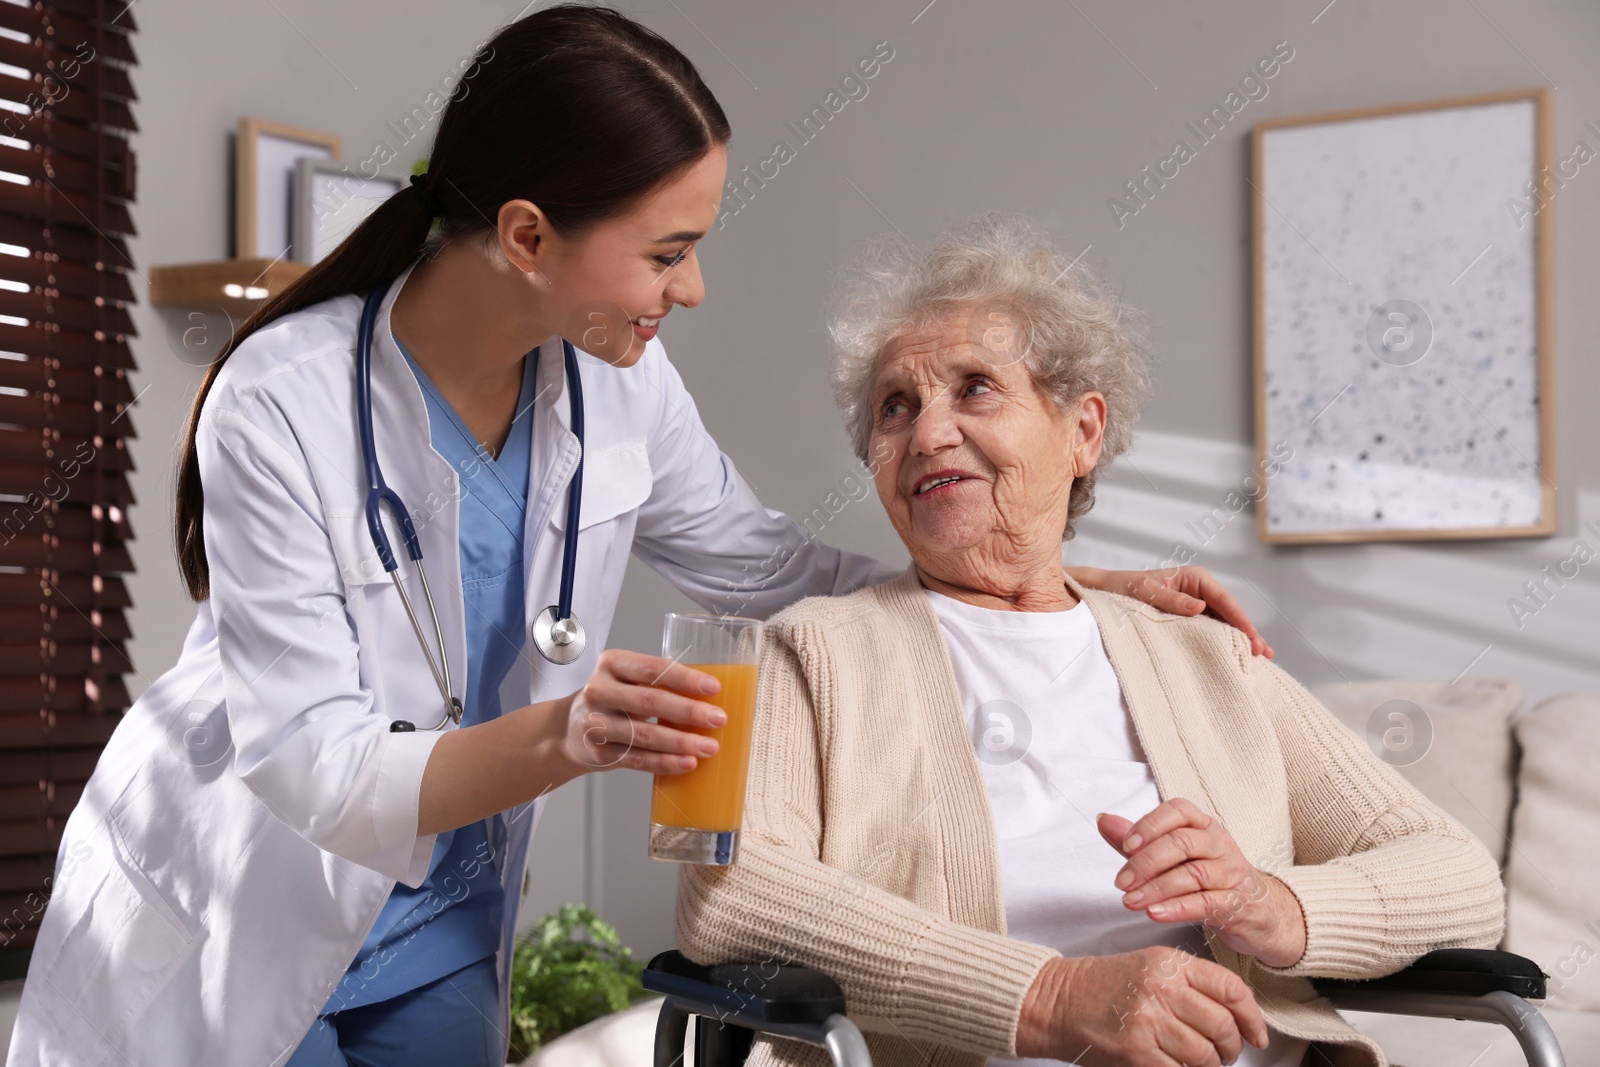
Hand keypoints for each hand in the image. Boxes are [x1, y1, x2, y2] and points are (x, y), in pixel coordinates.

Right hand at [561, 649, 726, 774]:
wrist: (567, 729)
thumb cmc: (611, 700)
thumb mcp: (627, 680)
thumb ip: (659, 684)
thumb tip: (710, 698)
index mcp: (612, 664)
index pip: (653, 668)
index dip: (685, 678)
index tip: (713, 687)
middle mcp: (600, 690)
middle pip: (650, 701)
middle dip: (689, 711)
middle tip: (718, 718)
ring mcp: (596, 723)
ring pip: (644, 734)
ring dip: (681, 742)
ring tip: (709, 747)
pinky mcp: (599, 752)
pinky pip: (637, 759)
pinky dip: (665, 762)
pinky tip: (687, 763)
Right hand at [1019, 950, 1267, 1066]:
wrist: (1057, 1001)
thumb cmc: (1103, 986)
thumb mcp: (1150, 967)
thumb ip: (1191, 984)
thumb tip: (1236, 1016)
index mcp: (1169, 963)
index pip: (1231, 989)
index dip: (1253, 1017)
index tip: (1257, 1035)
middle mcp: (1162, 988)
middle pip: (1223, 1026)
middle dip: (1231, 1048)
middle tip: (1224, 1054)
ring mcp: (1149, 1021)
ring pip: (1205, 1055)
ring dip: (1210, 1066)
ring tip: (1201, 1064)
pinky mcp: (1136, 1052)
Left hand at [1066, 565, 1273, 657]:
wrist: (1106, 593)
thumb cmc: (1124, 588)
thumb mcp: (1145, 592)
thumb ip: (1171, 600)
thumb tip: (1200, 608)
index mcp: (1194, 578)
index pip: (1223, 599)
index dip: (1240, 619)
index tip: (1251, 636)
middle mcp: (1200, 590)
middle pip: (1230, 613)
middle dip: (1247, 632)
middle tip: (1264, 653)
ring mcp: (1196, 605)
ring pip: (1224, 623)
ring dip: (1240, 639)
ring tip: (1260, 658)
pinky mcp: (1190, 618)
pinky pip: (1211, 630)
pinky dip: (1224, 642)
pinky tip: (1237, 656)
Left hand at [1098, 800, 1306, 968]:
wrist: (1258, 912)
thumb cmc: (1210, 878)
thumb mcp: (1175, 856)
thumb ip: (1140, 841)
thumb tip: (1104, 820)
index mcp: (1203, 825)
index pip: (1178, 810)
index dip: (1150, 824)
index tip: (1126, 845)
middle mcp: (1220, 844)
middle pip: (1182, 842)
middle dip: (1146, 862)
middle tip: (1121, 882)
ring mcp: (1232, 873)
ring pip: (1193, 874)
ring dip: (1156, 888)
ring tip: (1130, 902)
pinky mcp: (1238, 903)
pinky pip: (1208, 903)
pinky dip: (1178, 908)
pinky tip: (1154, 914)